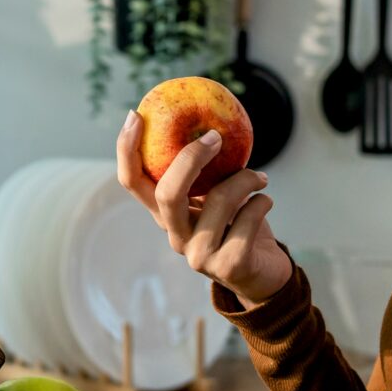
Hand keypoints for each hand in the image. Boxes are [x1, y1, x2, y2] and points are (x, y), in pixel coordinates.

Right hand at [115, 110, 293, 307]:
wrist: (265, 274)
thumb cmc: (240, 226)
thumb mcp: (218, 196)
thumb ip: (208, 172)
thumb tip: (207, 122)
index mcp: (166, 215)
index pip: (132, 183)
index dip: (126, 150)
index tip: (135, 116)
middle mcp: (176, 236)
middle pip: (167, 193)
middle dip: (190, 159)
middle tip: (216, 137)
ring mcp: (199, 255)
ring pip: (219, 201)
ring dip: (246, 179)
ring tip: (260, 178)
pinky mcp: (229, 266)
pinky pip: (247, 220)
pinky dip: (261, 203)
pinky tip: (265, 202)